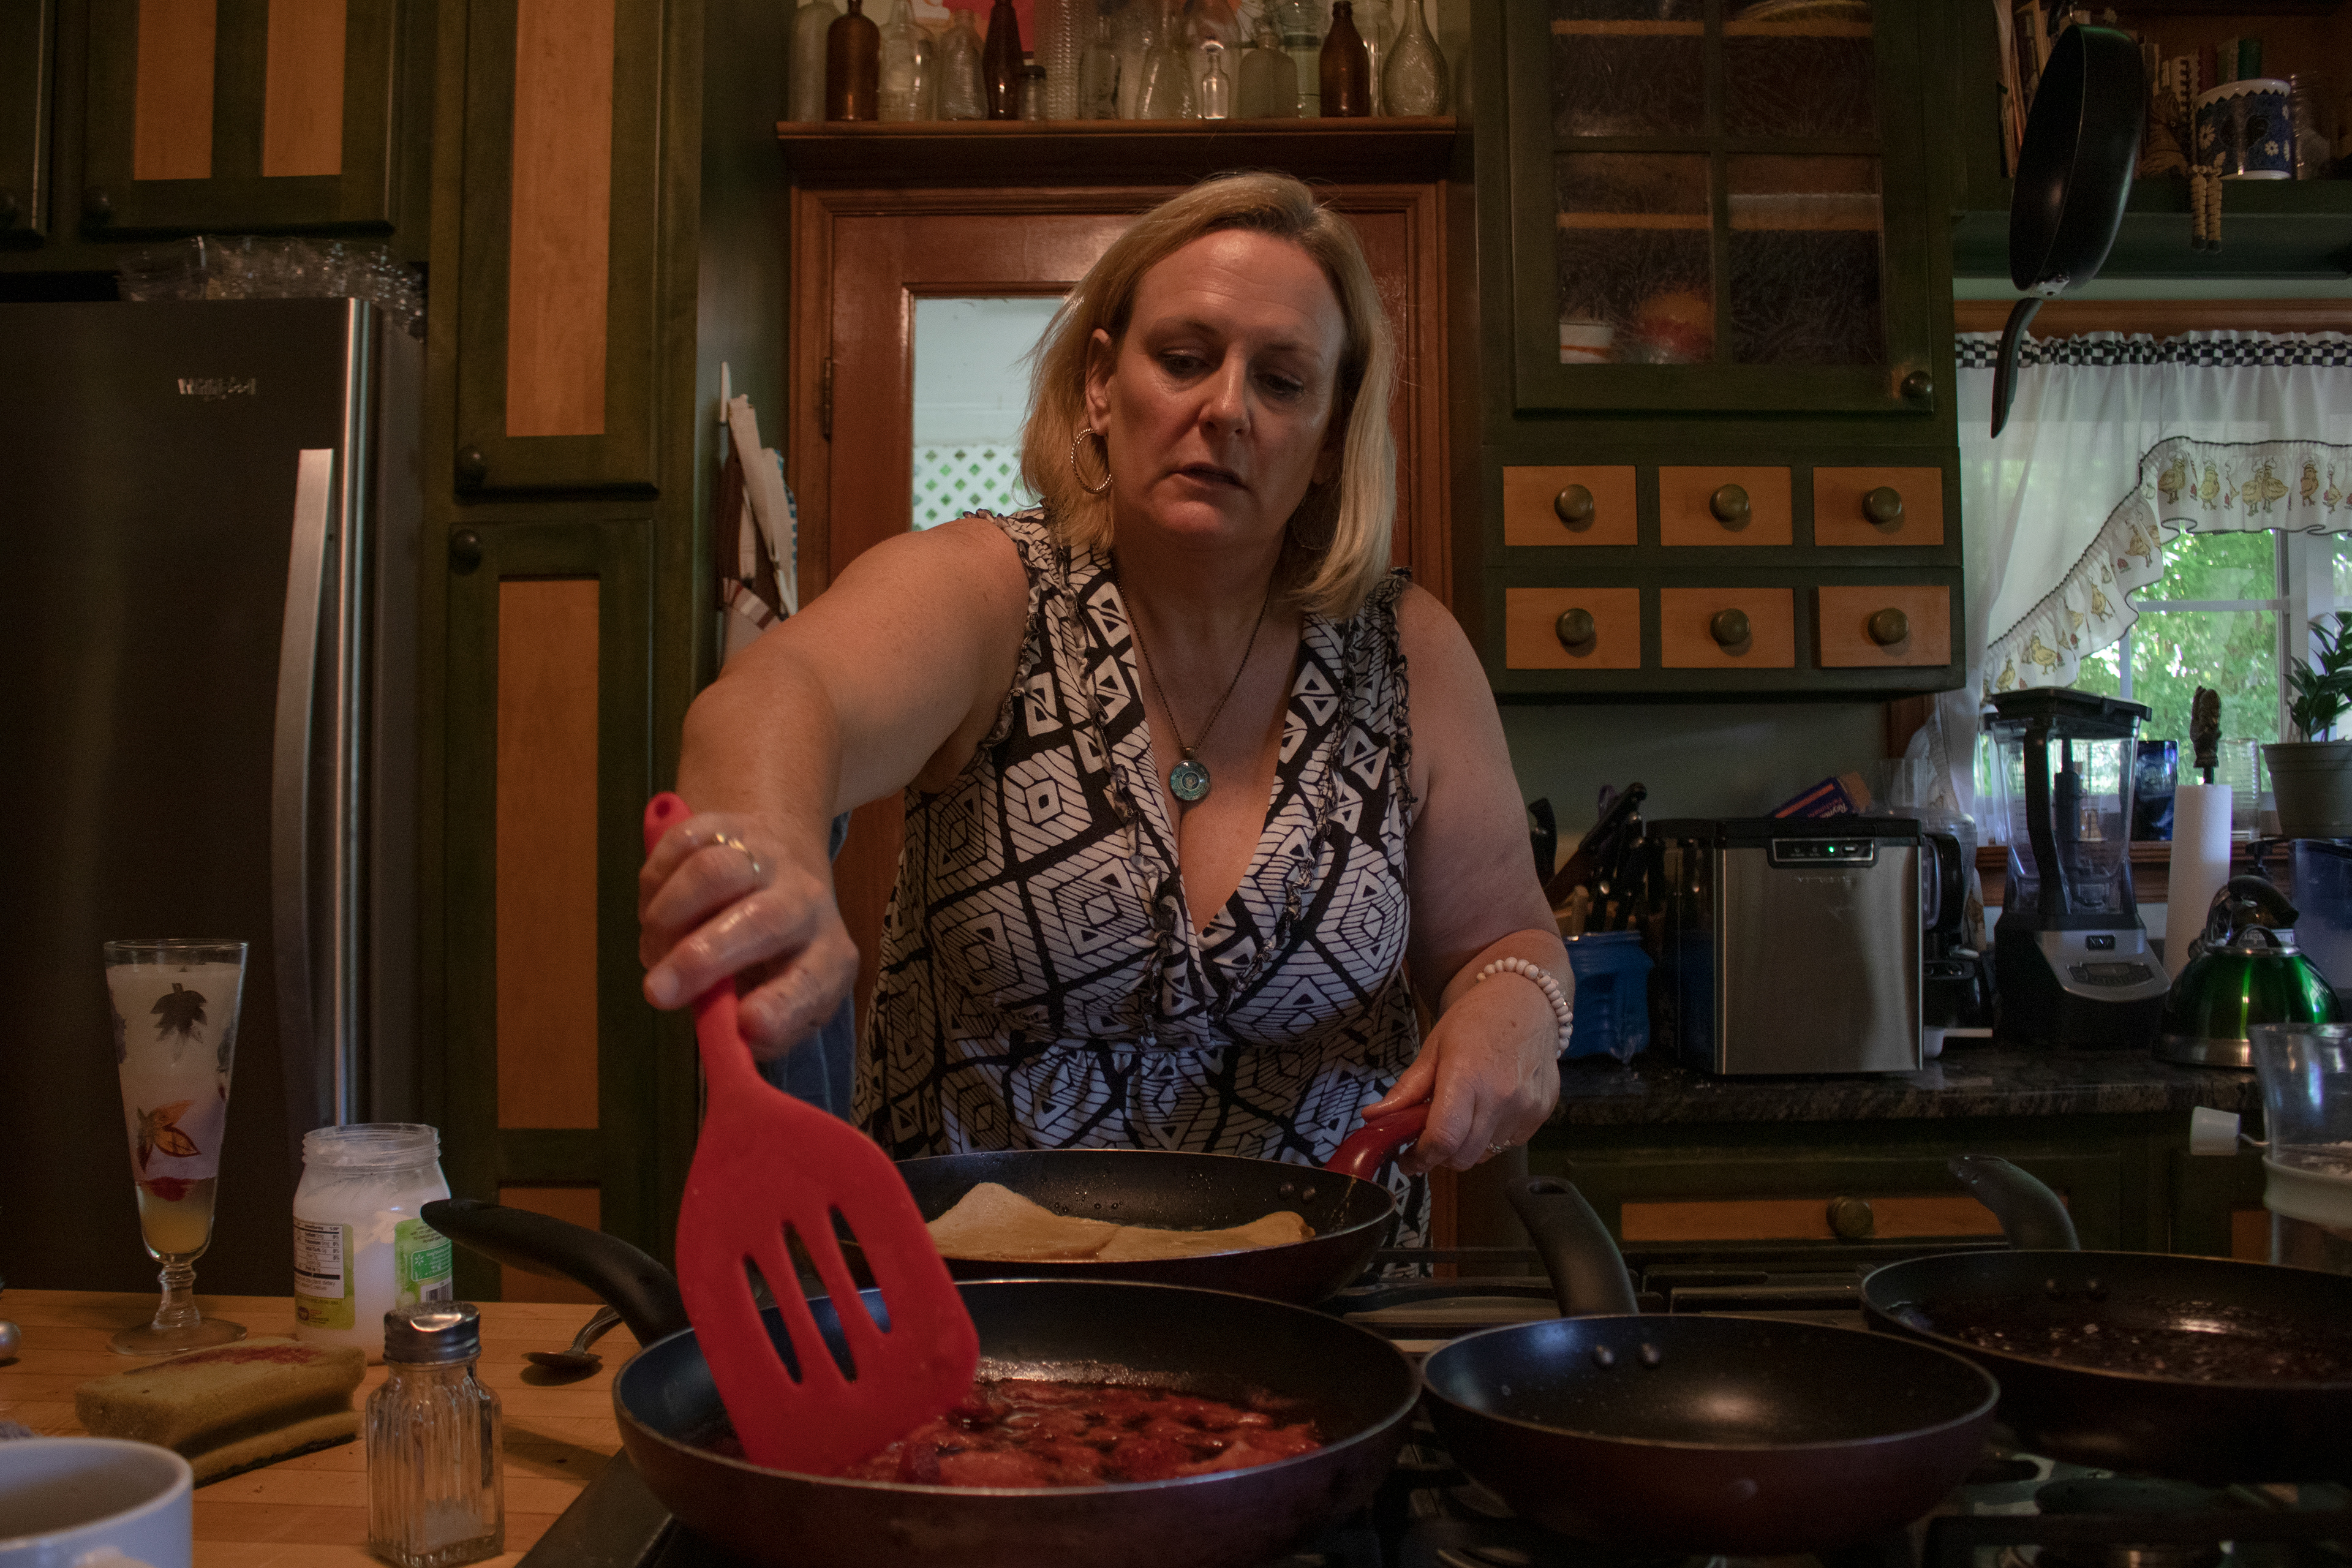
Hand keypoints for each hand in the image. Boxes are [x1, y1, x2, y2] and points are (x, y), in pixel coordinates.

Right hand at [638, 811, 859, 1059]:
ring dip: (669, 917)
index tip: (747, 1024)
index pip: (817, 982)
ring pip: (714, 872)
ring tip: (653, 953)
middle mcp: (806, 901)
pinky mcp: (728, 824)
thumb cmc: (773, 957)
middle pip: (763, 919)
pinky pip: (683, 843)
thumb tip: (733, 1036)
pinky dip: (655, 881)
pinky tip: (653, 910)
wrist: (781, 869)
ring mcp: (767, 855)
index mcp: (828, 956)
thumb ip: (759, 1028)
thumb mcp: (779, 1005)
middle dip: (703, 957)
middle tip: (657, 993)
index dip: (784, 1004)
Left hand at [1358, 971, 1558, 1174]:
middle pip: (1463, 1156)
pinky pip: (1508, 1144)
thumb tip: (1373, 1118)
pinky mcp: (1542, 1114)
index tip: (1407, 1160)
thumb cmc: (1475, 1019)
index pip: (1443, 1139)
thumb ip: (1407, 1088)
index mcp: (1467, 1076)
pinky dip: (1491, 1138)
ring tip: (1459, 1119)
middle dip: (1439, 1157)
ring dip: (1466, 1147)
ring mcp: (1526, 1108)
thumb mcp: (1434, 1047)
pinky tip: (1486, 1111)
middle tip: (1427, 1140)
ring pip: (1486, 1154)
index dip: (1420, 1158)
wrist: (1528, 1000)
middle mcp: (1501, 1097)